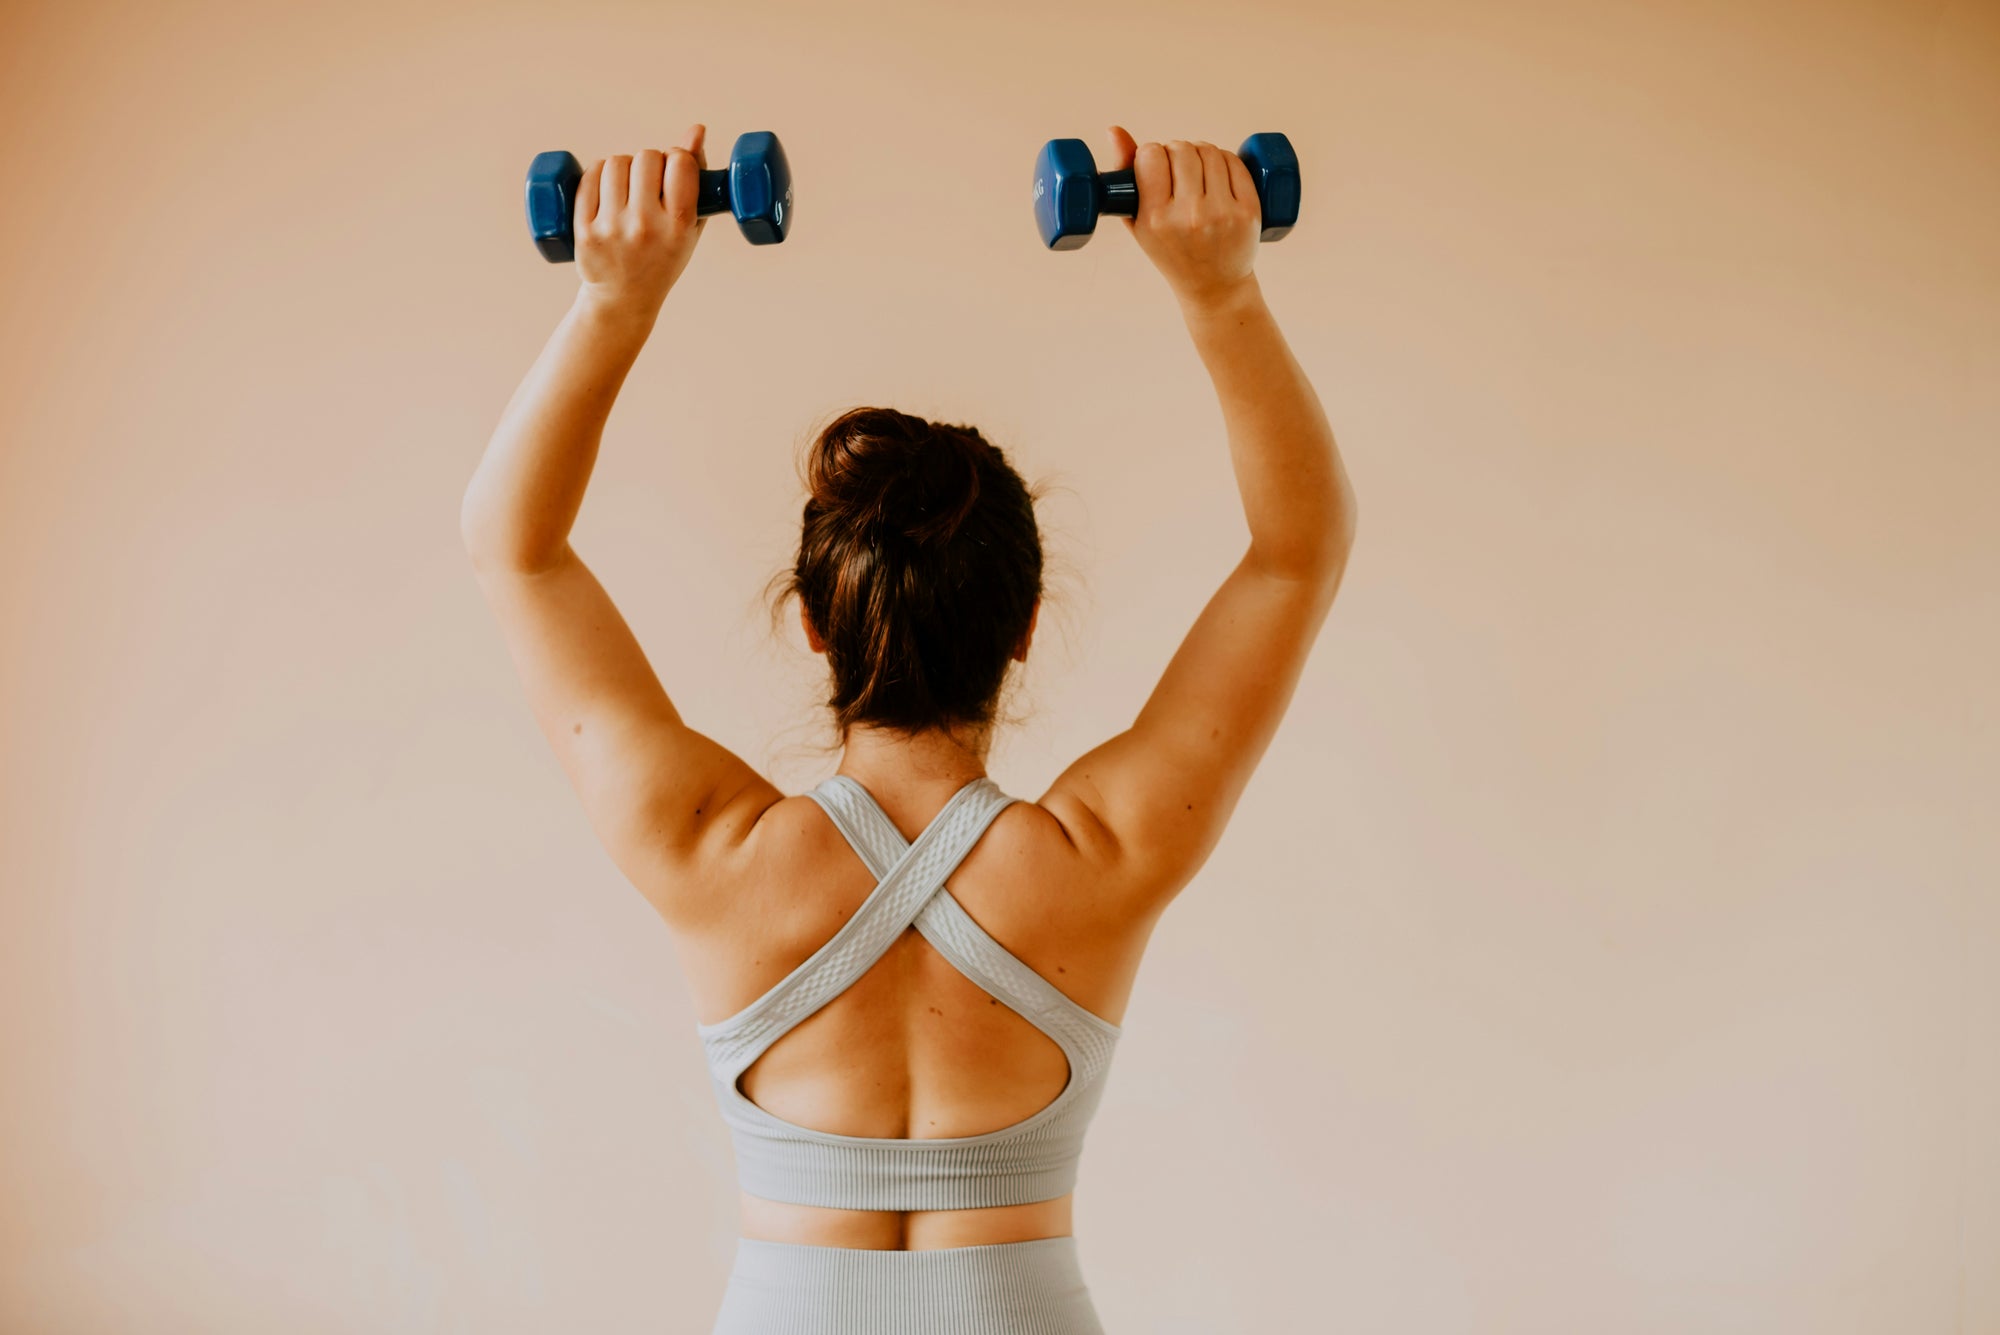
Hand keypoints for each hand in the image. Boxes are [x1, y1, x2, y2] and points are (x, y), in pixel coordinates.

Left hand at [574, 124, 709, 320]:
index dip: (677, 157)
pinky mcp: (585, 230)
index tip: (674, 168)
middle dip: (649, 162)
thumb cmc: (663, 256)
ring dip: (623, 166)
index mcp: (679, 226)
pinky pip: (590, 177)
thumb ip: (696, 176)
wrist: (624, 298)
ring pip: (616, 162)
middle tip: (648, 181)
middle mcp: (645, 226)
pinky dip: (599, 173)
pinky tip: (607, 186)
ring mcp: (612, 228)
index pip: (679, 162)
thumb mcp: (690, 225)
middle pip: (646, 157)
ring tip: (627, 185)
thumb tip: (696, 129)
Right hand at [1105, 125, 1260, 311]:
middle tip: (1177, 169)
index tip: (1154, 166)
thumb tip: (1113, 130)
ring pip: (1209, 151)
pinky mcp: (1248, 211)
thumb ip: (1124, 175)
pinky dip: (1224, 159)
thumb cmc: (1171, 250)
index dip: (1152, 153)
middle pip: (1182, 150)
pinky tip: (1217, 171)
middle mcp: (1189, 216)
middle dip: (1177, 151)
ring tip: (1197, 170)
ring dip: (1200, 151)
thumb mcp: (1139, 221)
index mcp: (1156, 220)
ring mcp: (1222, 214)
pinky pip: (1234, 162)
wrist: (1214, 287)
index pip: (1152, 155)